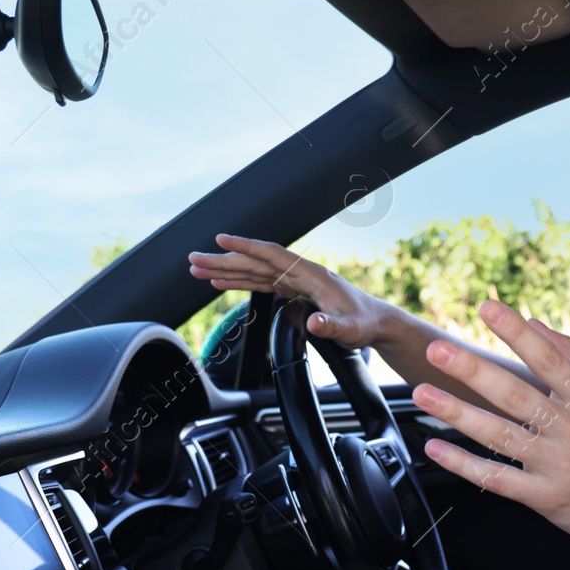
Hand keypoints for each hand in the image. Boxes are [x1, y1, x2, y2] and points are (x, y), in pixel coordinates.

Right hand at [186, 234, 388, 347]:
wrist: (376, 324)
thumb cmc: (364, 323)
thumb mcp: (349, 330)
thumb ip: (331, 327)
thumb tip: (314, 324)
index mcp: (311, 274)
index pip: (272, 254)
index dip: (246, 246)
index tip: (221, 239)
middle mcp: (300, 274)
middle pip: (255, 262)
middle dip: (223, 260)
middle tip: (193, 260)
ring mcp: (294, 282)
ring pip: (253, 272)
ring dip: (225, 270)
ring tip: (197, 270)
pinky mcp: (292, 292)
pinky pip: (259, 283)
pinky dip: (238, 282)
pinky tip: (220, 283)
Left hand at [410, 299, 569, 549]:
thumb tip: (536, 324)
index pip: (547, 359)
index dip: (516, 332)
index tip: (487, 308)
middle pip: (516, 395)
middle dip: (473, 371)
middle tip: (438, 350)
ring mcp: (557, 465)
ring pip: (499, 436)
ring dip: (457, 413)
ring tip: (423, 394)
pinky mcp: (545, 497)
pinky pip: (497, 479)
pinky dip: (464, 464)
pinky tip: (436, 450)